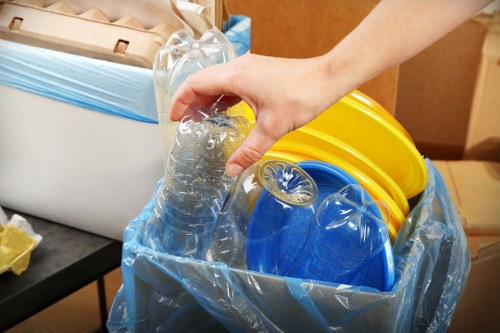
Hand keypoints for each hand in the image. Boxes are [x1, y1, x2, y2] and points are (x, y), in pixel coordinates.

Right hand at [170, 53, 343, 175]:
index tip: (174, 118)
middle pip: (204, 81)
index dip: (181, 100)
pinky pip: (232, 82)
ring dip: (208, 98)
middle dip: (191, 101)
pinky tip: (225, 111)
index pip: (196, 84)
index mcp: (236, 76)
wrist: (327, 79)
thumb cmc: (301, 97)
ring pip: (218, 81)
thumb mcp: (271, 128)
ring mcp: (250, 67)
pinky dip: (223, 96)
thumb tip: (230, 170)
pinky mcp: (259, 72)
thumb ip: (248, 151)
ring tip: (201, 119)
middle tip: (185, 122)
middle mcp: (239, 67)